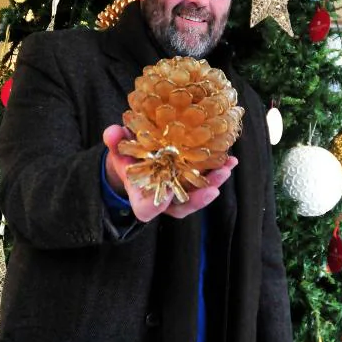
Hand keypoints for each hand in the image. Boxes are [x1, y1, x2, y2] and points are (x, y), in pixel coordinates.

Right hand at [102, 124, 237, 222]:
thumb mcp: (118, 148)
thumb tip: (112, 132)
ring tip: (226, 169)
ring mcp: (177, 191)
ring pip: (196, 196)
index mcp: (140, 195)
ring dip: (213, 184)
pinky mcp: (190, 182)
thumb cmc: (127, 156)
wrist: (136, 158)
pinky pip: (204, 183)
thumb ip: (115, 142)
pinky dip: (217, 173)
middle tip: (211, 189)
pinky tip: (229, 160)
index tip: (165, 192)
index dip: (156, 205)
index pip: (146, 209)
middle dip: (197, 199)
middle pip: (180, 206)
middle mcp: (161, 198)